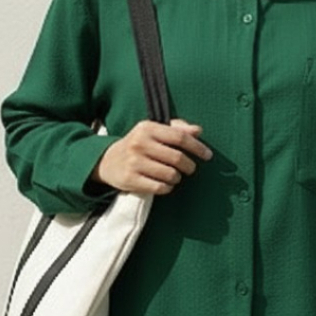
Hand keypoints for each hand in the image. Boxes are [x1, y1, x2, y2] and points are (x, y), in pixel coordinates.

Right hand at [92, 118, 212, 196]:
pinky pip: (159, 188)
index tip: (208, 155)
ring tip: (174, 176)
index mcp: (148, 127)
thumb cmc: (138, 144)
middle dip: (189, 166)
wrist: (107, 161)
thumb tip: (198, 130)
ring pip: (170, 174)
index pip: (180, 137)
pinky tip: (165, 184)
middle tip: (190, 169)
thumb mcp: (153, 131)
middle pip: (177, 158)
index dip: (197, 147)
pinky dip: (167, 187)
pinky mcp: (130, 179)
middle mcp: (140, 143)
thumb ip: (176, 129)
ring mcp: (134, 162)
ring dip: (177, 178)